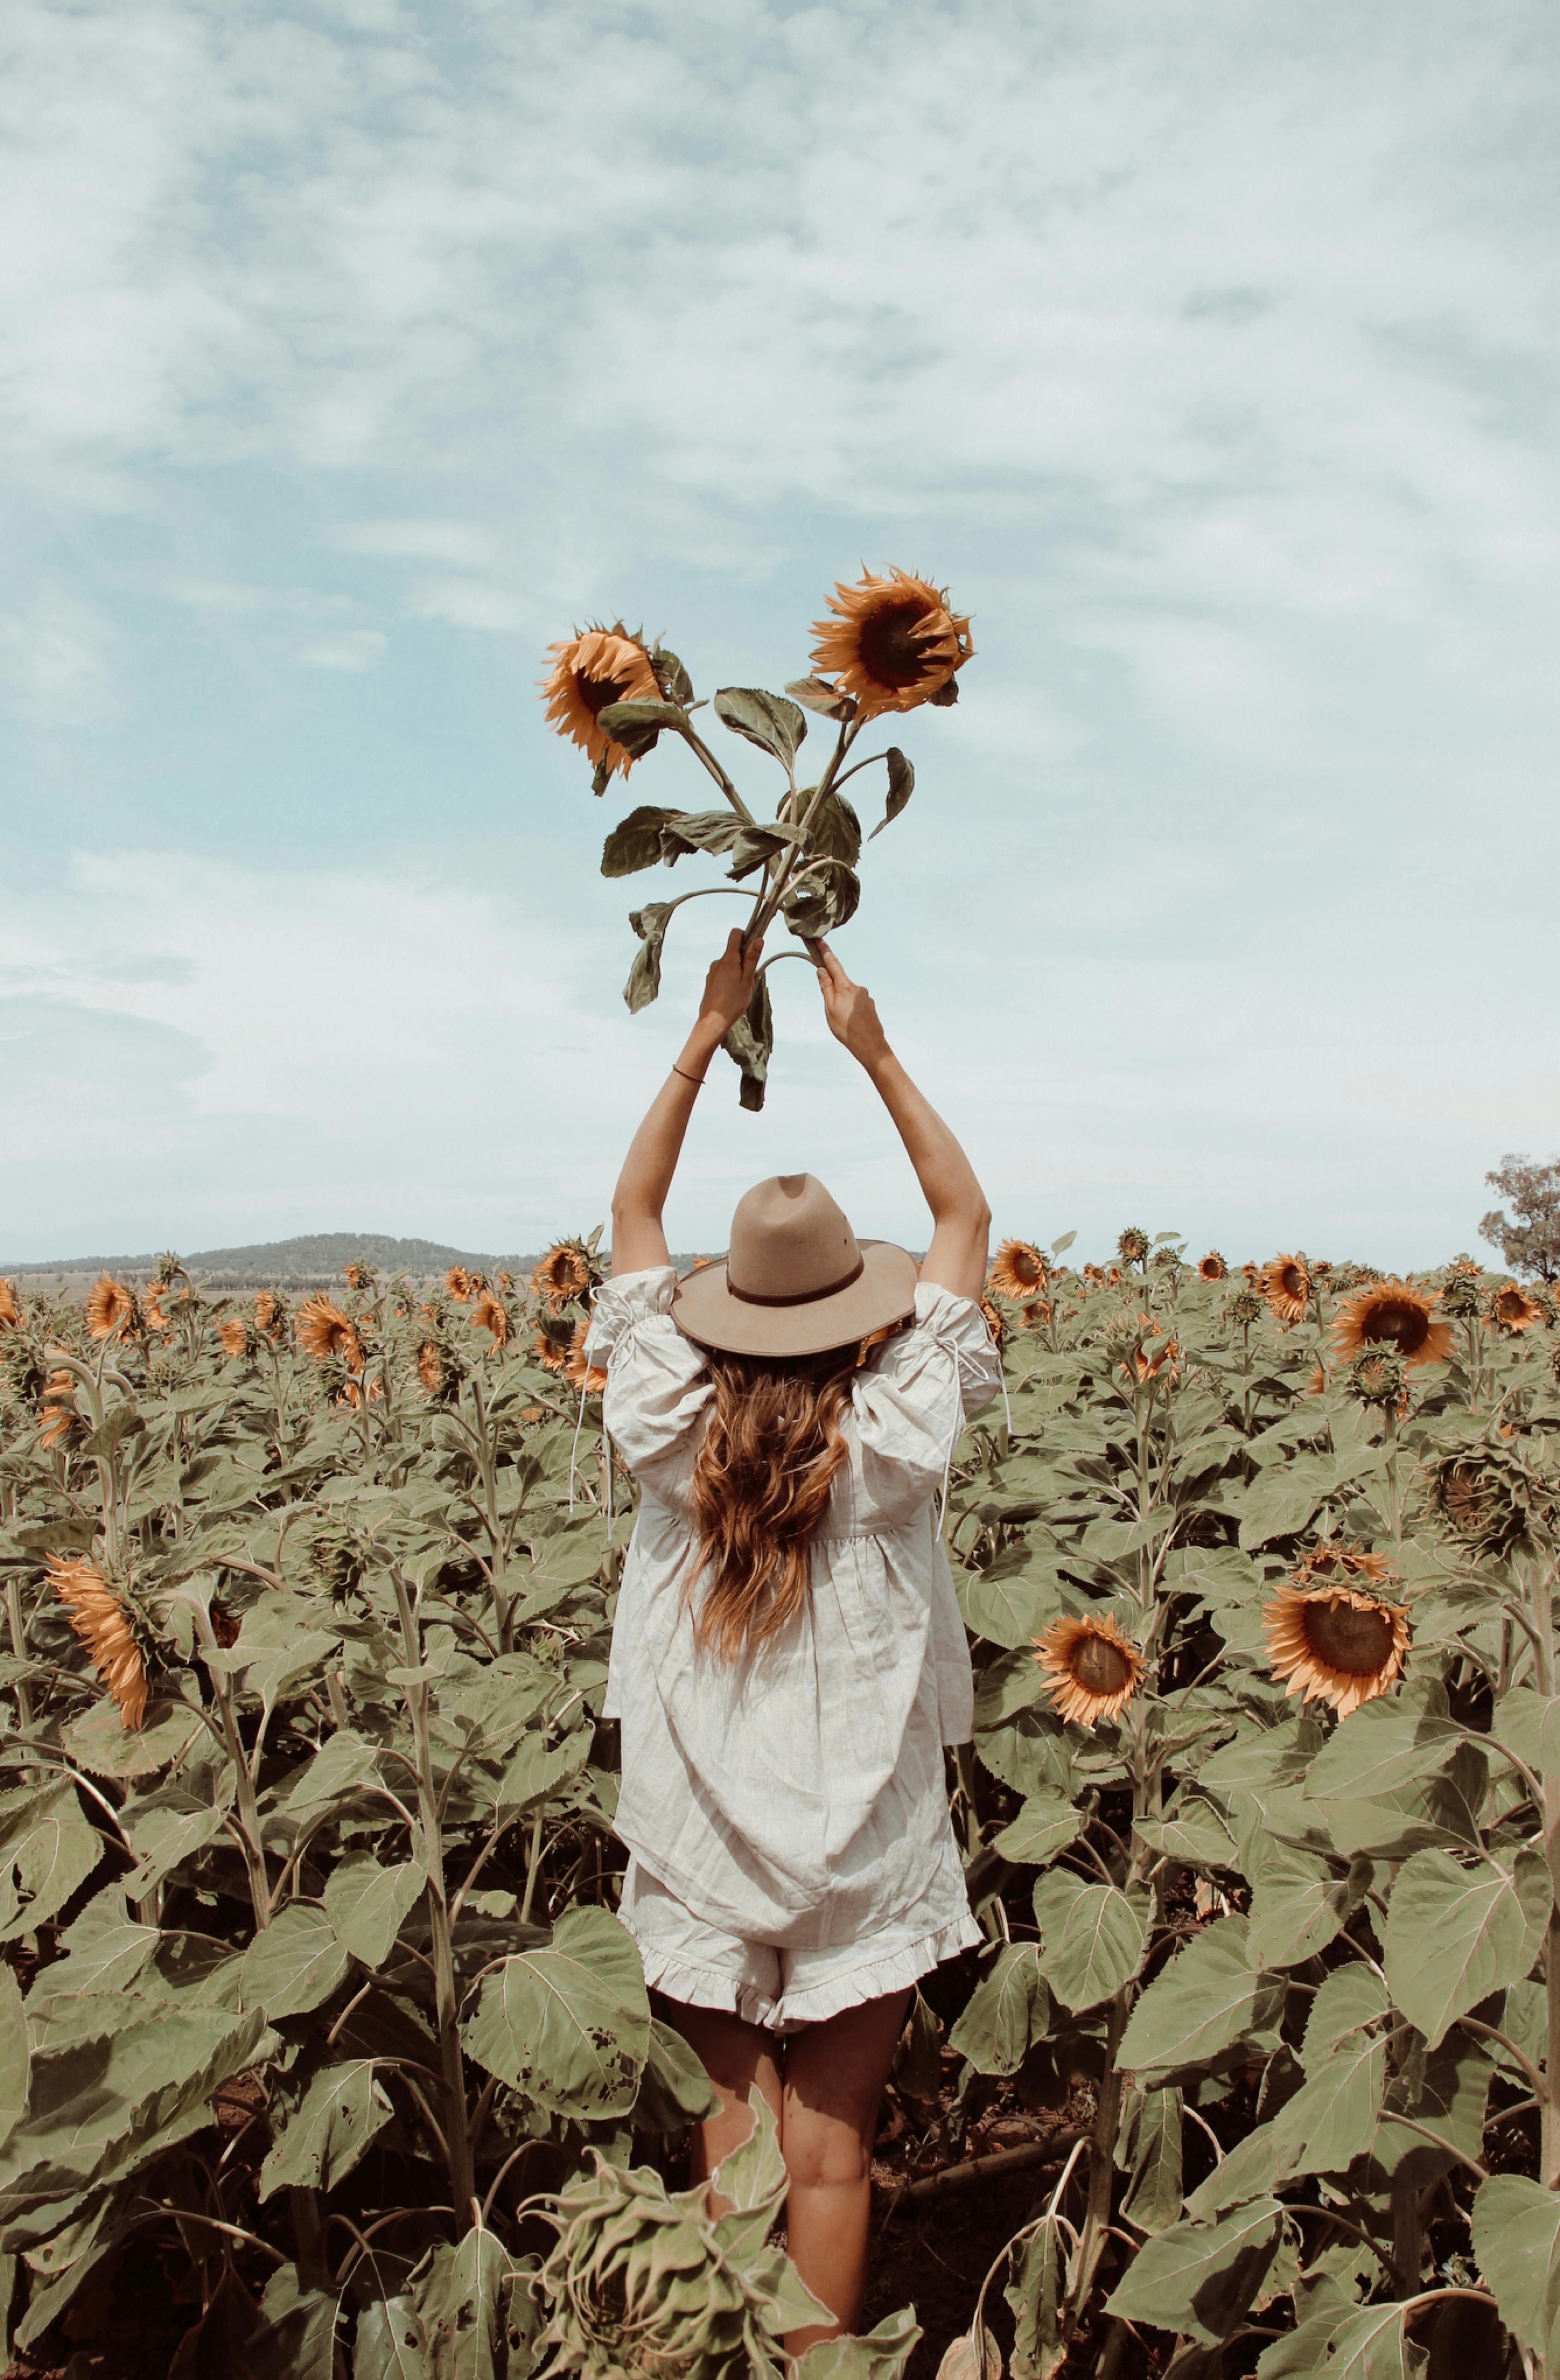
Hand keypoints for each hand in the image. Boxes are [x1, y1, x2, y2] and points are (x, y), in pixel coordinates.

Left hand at [695, 927, 763, 1041]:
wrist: (713, 1020)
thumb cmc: (733, 1002)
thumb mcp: (747, 979)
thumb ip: (752, 958)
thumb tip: (758, 939)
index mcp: (729, 959)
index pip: (735, 934)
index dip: (746, 935)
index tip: (753, 946)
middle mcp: (718, 962)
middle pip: (733, 951)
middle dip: (743, 959)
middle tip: (748, 978)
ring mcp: (712, 971)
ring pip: (729, 964)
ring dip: (736, 971)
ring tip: (740, 989)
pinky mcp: (710, 981)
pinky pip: (722, 973)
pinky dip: (729, 979)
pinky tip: (732, 993)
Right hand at [810, 939, 888, 1067]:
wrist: (871, 1046)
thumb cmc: (847, 1030)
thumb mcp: (830, 1009)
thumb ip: (826, 987)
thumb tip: (821, 970)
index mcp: (845, 986)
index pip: (833, 963)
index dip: (824, 951)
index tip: (819, 939)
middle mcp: (857, 987)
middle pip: (839, 980)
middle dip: (831, 988)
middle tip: (830, 1008)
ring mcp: (865, 996)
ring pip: (847, 993)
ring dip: (841, 1002)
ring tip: (841, 1022)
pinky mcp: (869, 1005)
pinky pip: (855, 1002)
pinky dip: (849, 1009)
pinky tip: (849, 1023)